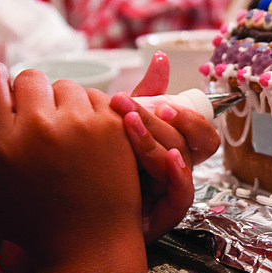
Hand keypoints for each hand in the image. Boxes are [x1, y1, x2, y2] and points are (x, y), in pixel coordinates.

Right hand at [0, 61, 147, 272]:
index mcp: (0, 142)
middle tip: (34, 120)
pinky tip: (88, 136)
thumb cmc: (31, 228)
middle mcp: (40, 127)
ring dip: (63, 103)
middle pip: (29, 77)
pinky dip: (92, 111)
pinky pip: (98, 97)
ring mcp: (81, 123)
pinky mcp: (113, 125)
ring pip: (66, 85)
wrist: (91, 244)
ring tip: (64, 132)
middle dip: (29, 95)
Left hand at [111, 51, 219, 242]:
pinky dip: (180, 176)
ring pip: (182, 162)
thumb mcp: (121, 125)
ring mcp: (171, 193)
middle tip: (133, 108)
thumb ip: (146, 95)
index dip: (191, 117)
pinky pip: (184, 197)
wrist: (69, 208)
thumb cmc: (99, 166)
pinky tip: (166, 159)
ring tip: (128, 123)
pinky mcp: (163, 216)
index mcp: (175, 147)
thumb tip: (161, 56)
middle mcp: (178, 170)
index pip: (202, 131)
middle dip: (165, 123)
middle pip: (192, 143)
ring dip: (158, 140)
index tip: (164, 103)